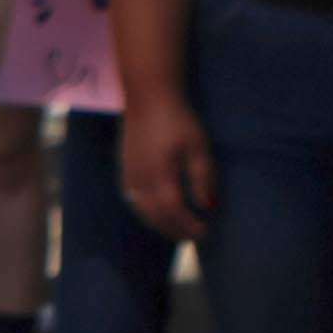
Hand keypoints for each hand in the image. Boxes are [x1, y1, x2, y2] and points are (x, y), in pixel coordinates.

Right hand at [120, 91, 216, 242]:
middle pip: (156, 217)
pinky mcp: (124, 168)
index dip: (191, 226)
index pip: (175, 212)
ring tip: (179, 228)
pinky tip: (159, 211)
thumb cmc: (178, 119)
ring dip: (161, 224)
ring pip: (142, 211)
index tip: (207, 232)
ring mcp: (129, 174)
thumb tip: (208, 206)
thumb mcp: (198, 146)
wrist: (147, 96)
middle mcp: (140, 179)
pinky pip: (133, 200)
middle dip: (176, 230)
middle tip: (196, 236)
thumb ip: (203, 177)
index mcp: (160, 175)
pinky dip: (147, 212)